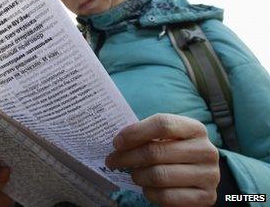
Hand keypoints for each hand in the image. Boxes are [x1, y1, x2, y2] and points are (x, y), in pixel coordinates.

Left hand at [105, 113, 219, 206]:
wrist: (200, 176)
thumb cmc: (175, 152)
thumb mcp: (167, 138)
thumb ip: (148, 135)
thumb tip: (118, 142)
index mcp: (195, 128)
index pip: (162, 124)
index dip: (135, 132)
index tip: (116, 142)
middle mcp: (206, 150)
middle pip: (156, 151)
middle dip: (127, 157)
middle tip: (112, 160)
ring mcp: (209, 175)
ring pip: (158, 175)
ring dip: (137, 176)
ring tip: (133, 174)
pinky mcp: (205, 197)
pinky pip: (166, 196)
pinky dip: (149, 193)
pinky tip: (146, 188)